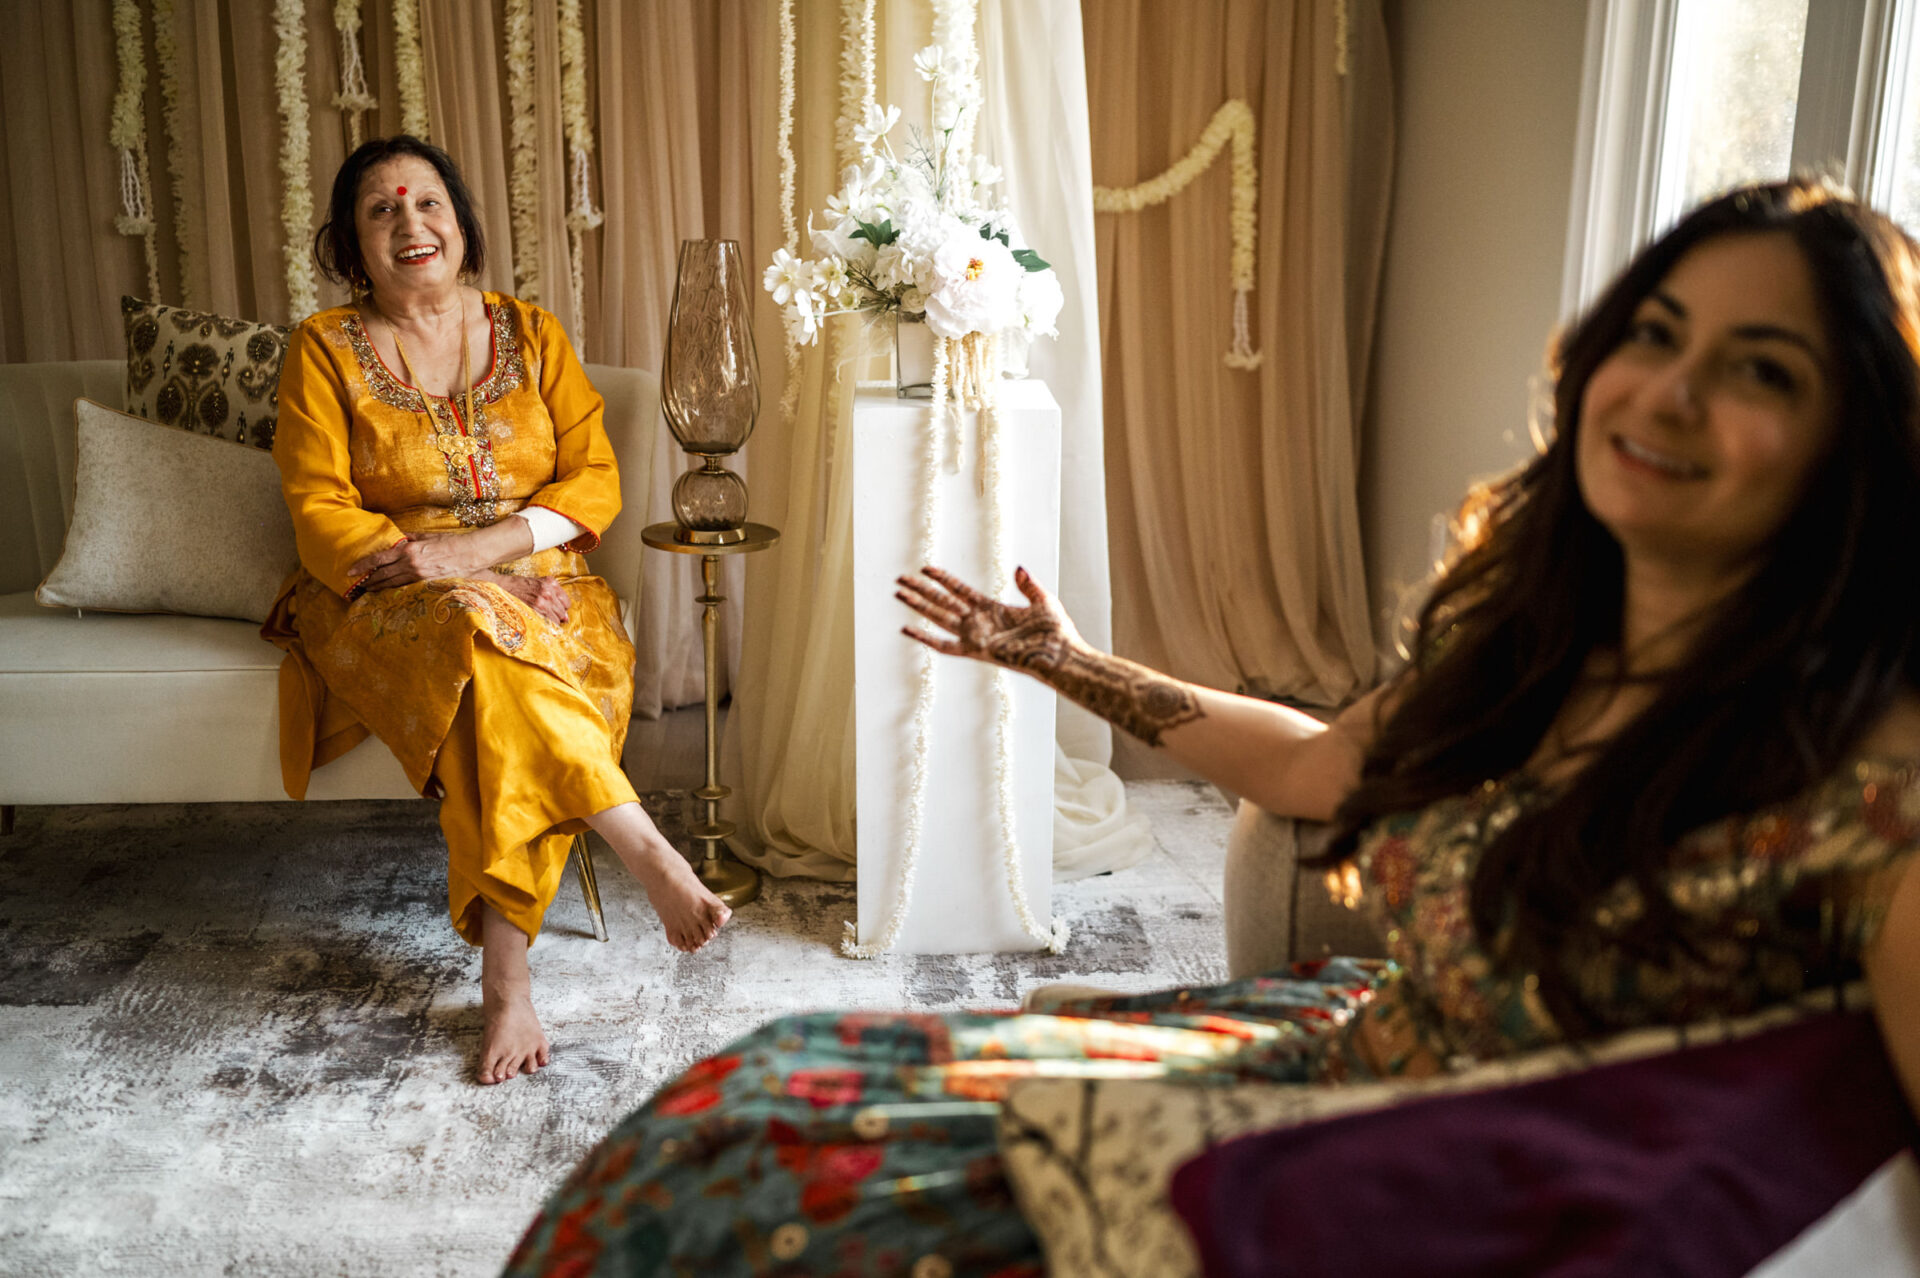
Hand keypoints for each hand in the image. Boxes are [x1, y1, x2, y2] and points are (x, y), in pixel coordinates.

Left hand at [350, 531, 490, 591]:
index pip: (379, 559)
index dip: (363, 566)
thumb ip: (409, 538)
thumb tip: (397, 539)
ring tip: (368, 590)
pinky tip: (387, 592)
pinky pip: (404, 588)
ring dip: (378, 588)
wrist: (469, 554)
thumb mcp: (426, 536)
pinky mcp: (425, 583)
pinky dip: (393, 590)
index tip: (351, 571)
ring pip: (391, 584)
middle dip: (368, 581)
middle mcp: (410, 564)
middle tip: (358, 585)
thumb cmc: (449, 542)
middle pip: (382, 575)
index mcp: (408, 549)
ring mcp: (417, 576)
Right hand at [482, 571, 570, 624]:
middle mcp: (548, 592)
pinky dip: (544, 625)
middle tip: (545, 615)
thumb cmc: (520, 586)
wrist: (501, 587)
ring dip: (550, 621)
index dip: (561, 608)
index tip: (554, 609)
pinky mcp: (534, 610)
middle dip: (556, 616)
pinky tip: (536, 621)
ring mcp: (541, 602)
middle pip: (562, 612)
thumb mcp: (539, 583)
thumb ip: (554, 595)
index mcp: (551, 583)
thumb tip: (566, 617)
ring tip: (539, 618)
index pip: (566, 603)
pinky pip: (547, 623)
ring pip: (556, 620)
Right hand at [896, 565, 1085, 675]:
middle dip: (922, 591)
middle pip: (943, 602)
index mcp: (992, 609)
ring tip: (899, 593)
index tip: (925, 568)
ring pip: (939, 618)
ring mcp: (976, 636)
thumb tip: (1019, 569)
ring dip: (919, 606)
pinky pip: (945, 646)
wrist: (1061, 655)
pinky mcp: (977, 651)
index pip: (960, 591)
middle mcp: (980, 622)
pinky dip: (926, 638)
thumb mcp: (1044, 601)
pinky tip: (907, 629)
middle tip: (900, 580)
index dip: (943, 579)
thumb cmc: (1057, 632)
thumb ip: (1028, 586)